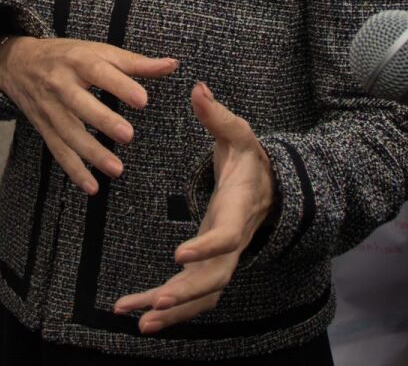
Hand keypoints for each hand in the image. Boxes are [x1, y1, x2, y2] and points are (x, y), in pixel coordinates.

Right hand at [0, 35, 177, 193]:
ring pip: (69, 133)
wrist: (19, 63)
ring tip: (116, 168)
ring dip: (91, 153)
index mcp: (77, 61)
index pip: (98, 72)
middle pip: (79, 103)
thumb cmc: (66, 56)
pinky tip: (92, 186)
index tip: (142, 100)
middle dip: (102, 120)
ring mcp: (50, 108)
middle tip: (127, 135)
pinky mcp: (45, 128)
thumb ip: (135, 62)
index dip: (119, 85)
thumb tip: (171, 64)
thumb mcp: (97, 51)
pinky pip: (58, 151)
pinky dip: (74, 170)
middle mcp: (60, 84)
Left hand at [114, 83, 276, 333]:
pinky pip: (192, 297)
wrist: (271, 187)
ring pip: (202, 296)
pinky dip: (168, 310)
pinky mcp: (209, 267)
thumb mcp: (238, 133)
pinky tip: (136, 315)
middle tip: (157, 304)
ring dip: (173, 311)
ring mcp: (222, 259)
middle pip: (214, 278)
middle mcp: (232, 243)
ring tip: (138, 320)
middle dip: (186, 294)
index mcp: (237, 211)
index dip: (207, 248)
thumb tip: (198, 87)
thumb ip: (217, 115)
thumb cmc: (250, 159)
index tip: (179, 256)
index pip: (226, 236)